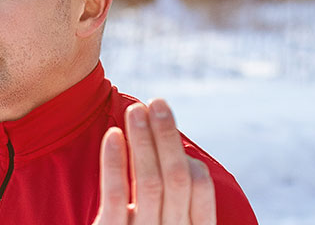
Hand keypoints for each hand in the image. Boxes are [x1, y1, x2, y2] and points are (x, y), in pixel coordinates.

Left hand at [92, 99, 215, 224]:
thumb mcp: (166, 222)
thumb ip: (171, 196)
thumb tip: (168, 142)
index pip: (201, 186)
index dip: (184, 152)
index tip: (166, 122)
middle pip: (176, 177)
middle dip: (167, 136)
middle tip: (157, 102)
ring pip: (149, 182)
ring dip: (143, 141)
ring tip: (135, 110)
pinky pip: (116, 197)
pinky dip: (115, 163)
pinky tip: (113, 135)